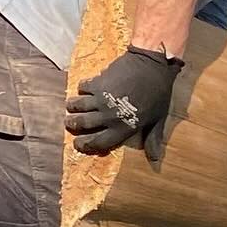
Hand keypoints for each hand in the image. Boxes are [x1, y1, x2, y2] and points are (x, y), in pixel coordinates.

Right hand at [66, 46, 182, 162]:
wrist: (152, 65)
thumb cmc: (158, 94)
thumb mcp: (157, 120)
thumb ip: (152, 140)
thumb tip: (155, 160)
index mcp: (123, 128)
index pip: (98, 143)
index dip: (85, 145)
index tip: (77, 144)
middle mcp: (108, 116)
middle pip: (83, 124)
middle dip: (73, 124)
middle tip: (68, 122)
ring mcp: (101, 99)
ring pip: (78, 106)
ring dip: (72, 107)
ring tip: (70, 106)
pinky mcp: (97, 83)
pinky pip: (83, 88)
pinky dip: (81, 88)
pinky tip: (83, 88)